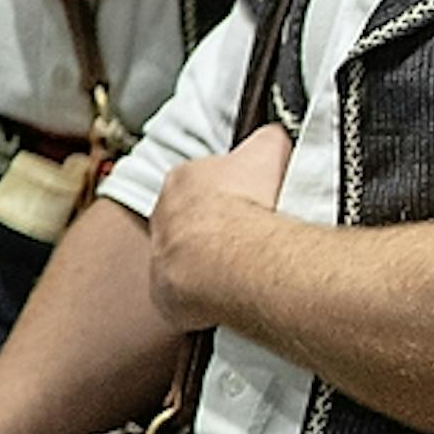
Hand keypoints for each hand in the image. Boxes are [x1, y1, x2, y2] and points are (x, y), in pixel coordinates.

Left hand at [146, 125, 289, 329]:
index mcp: (182, 180)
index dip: (229, 195)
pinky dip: (206, 297)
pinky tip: (231, 296)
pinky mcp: (163, 295)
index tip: (249, 206)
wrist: (231, 261)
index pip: (202, 183)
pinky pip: (186, 295)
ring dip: (210, 265)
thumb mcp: (268, 152)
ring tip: (243, 272)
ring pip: (186, 259)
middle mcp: (161, 216)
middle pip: (191, 221)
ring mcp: (159, 257)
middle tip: (248, 242)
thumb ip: (268, 140)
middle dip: (216, 230)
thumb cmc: (248, 204)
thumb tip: (274, 137)